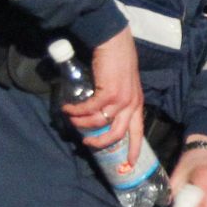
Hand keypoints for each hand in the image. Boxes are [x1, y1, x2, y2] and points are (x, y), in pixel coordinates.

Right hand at [63, 30, 144, 168]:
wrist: (114, 42)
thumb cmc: (117, 61)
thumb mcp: (123, 84)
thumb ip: (117, 100)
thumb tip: (100, 114)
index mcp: (137, 104)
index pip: (138, 132)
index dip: (134, 149)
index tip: (129, 165)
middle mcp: (132, 104)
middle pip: (118, 134)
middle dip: (100, 143)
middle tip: (87, 142)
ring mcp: (122, 99)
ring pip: (100, 123)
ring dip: (83, 124)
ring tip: (72, 120)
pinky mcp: (109, 92)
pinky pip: (89, 109)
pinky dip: (76, 111)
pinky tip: (68, 108)